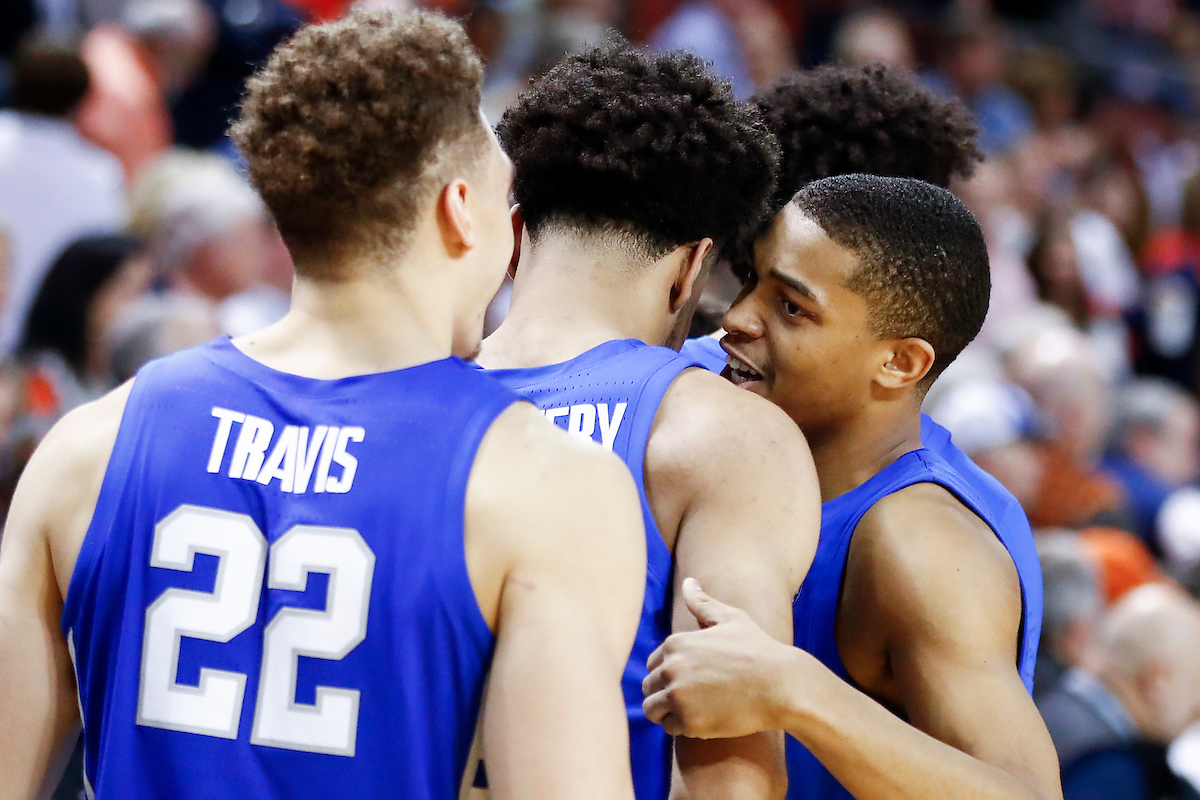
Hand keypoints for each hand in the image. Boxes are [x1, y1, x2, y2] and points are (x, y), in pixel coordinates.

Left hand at [641, 578, 801, 738]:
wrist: (781, 685)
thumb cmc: (758, 649)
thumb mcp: (730, 619)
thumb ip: (703, 602)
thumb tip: (688, 581)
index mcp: (675, 643)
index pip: (652, 663)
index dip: (669, 672)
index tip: (691, 678)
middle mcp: (671, 668)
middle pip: (648, 686)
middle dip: (664, 692)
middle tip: (692, 697)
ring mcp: (678, 696)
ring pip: (651, 709)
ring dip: (667, 711)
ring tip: (691, 710)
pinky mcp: (689, 721)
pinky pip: (668, 728)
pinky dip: (680, 727)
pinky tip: (700, 719)